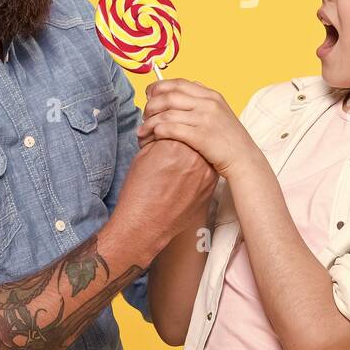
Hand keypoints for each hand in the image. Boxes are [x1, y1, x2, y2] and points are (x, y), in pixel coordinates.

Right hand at [113, 138, 218, 253]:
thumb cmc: (139, 191)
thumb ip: (158, 137)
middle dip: (183, 139)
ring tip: (178, 163)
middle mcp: (194, 156)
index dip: (168, 128)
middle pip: (193, 136)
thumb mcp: (143, 155)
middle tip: (171, 148)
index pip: (177, 125)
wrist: (145, 224)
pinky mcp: (210, 187)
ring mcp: (205, 172)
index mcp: (174, 144)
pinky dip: (199, 167)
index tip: (162, 135)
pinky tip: (184, 176)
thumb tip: (165, 129)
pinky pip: (207, 168)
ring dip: (193, 152)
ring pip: (203, 151)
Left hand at [136, 79, 262, 176]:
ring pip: (166, 113)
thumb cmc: (229, 139)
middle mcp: (208, 104)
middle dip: (151, 105)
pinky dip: (157, 131)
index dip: (159, 87)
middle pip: (169, 96)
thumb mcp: (220, 112)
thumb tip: (178, 92)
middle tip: (144, 116)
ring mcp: (205, 119)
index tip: (149, 95)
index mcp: (212, 95)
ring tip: (142, 132)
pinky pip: (171, 129)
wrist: (244, 159)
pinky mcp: (201, 136)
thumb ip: (202, 101)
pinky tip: (152, 137)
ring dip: (149, 122)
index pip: (178, 83)